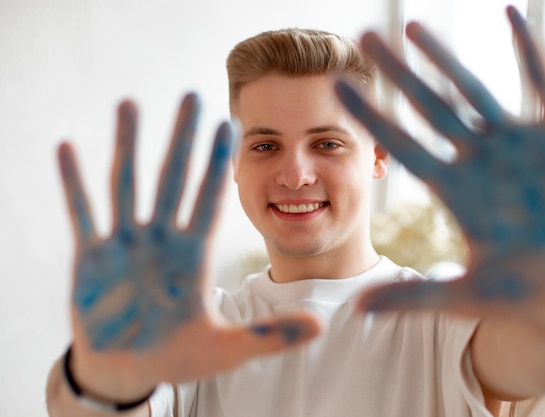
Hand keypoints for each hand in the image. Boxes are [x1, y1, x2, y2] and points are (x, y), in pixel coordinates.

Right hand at [58, 93, 318, 395]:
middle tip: (191, 95)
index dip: (219, 164)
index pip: (210, 200)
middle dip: (182, 139)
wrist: (129, 371)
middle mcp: (161, 241)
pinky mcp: (91, 259)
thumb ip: (272, 336)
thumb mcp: (228, 350)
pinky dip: (74, 184)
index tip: (230, 125)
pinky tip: (67, 148)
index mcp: (193, 256)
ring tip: (130, 104)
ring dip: (128, 145)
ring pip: (127, 184)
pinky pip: (82, 214)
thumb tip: (320, 328)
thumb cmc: (177, 358)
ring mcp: (126, 246)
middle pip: (173, 179)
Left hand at [336, 7, 544, 320]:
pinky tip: (510, 13)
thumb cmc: (533, 291)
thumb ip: (414, 298)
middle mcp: (478, 159)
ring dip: (444, 57)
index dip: (371, 115)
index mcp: (455, 190)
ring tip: (413, 25)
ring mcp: (515, 142)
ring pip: (472, 88)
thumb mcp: (469, 293)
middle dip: (397, 73)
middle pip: (428, 107)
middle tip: (364, 37)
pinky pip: (539, 80)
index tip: (338, 86)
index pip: (402, 144)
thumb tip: (356, 311)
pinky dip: (527, 47)